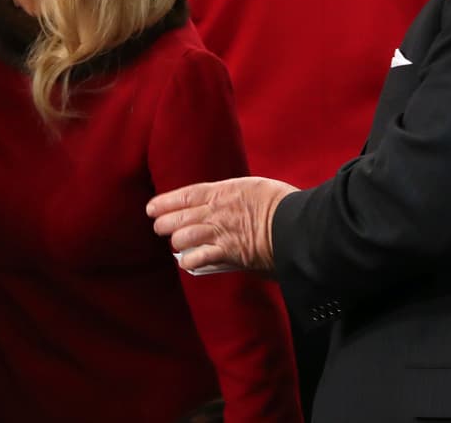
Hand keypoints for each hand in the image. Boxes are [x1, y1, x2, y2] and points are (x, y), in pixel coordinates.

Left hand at [147, 177, 298, 272]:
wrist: (298, 225)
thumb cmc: (283, 205)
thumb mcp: (255, 189)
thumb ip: (236, 197)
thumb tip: (230, 206)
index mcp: (224, 190)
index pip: (185, 195)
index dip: (166, 202)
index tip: (153, 207)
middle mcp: (216, 210)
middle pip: (178, 216)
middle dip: (165, 223)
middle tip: (160, 227)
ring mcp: (220, 231)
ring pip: (183, 237)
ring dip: (177, 241)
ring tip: (175, 245)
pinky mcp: (228, 252)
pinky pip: (198, 257)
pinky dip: (189, 260)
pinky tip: (187, 262)